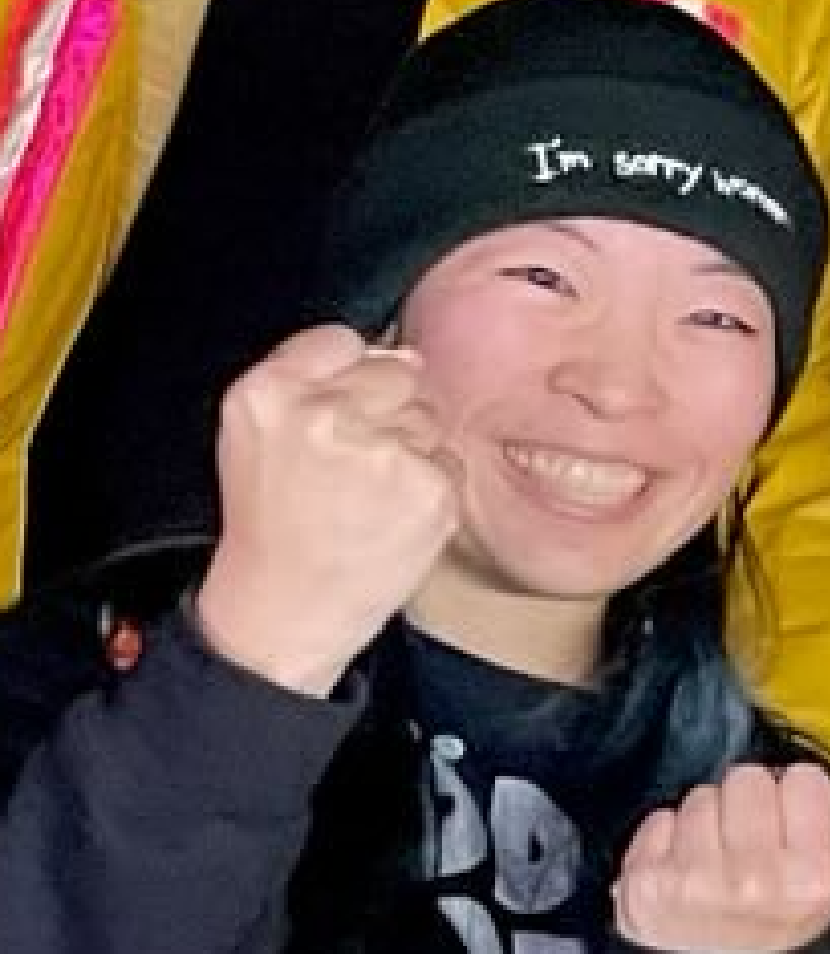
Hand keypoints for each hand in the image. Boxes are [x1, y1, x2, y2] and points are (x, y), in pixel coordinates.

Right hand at [196, 325, 458, 693]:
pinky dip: (429, 494)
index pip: (341, 340)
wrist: (284, 613)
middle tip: (352, 473)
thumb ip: (310, 383)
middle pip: (395, 373)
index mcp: (268, 393)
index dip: (348, 378)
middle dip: (385, 414)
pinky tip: (389, 522)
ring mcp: (380, 451)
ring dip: (409, 455)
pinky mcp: (426, 489)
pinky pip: (448, 465)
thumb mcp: (257, 439)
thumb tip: (401, 356)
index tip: (339, 417)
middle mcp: (323, 414)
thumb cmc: (273, 532)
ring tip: (366, 501)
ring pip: (426, 419)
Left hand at [613, 763, 829, 953]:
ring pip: (701, 796)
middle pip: (748, 778)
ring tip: (714, 868)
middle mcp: (752, 876)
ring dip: (706, 823)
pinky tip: (683, 876)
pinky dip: (668, 841)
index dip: (793, 797)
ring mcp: (695, 878)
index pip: (804, 779)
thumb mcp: (824, 902)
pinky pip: (660, 820)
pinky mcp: (646, 881)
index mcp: (809, 879)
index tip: (787, 816)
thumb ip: (816, 833)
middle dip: (746, 804)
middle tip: (746, 844)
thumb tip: (792, 780)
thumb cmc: (770, 951)